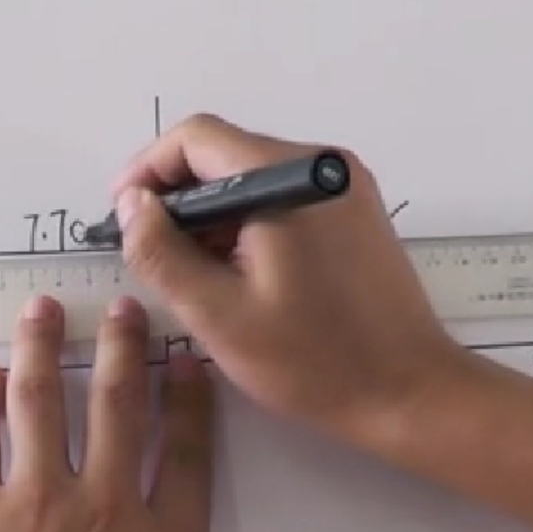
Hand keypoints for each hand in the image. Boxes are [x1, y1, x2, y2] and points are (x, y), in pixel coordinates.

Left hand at [0, 293, 343, 531]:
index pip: (189, 455)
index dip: (191, 402)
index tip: (188, 359)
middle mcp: (102, 507)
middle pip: (118, 408)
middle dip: (123, 349)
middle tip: (122, 306)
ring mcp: (33, 503)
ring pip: (42, 405)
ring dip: (42, 351)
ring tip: (42, 310)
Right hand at [112, 114, 470, 435]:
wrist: (411, 392)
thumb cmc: (315, 361)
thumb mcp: (218, 314)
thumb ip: (162, 252)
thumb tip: (132, 205)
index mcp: (289, 177)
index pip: (196, 139)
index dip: (147, 171)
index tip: (121, 216)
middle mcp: (322, 165)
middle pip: (225, 154)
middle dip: (178, 199)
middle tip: (149, 255)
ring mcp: (345, 187)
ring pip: (253, 179)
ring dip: (213, 216)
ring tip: (189, 274)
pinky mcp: (356, 212)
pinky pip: (285, 199)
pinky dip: (249, 225)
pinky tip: (235, 273)